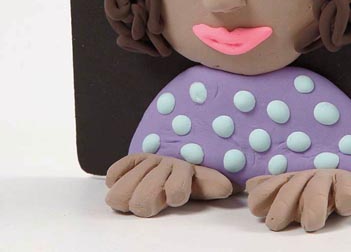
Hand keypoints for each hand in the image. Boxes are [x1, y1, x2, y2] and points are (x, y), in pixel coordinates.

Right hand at [105, 153, 232, 216]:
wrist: (178, 155)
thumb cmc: (190, 177)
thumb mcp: (201, 183)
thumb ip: (209, 186)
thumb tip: (227, 188)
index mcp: (184, 169)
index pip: (176, 191)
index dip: (174, 195)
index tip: (175, 196)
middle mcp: (164, 162)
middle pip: (141, 201)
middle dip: (146, 205)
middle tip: (154, 199)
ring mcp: (147, 160)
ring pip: (120, 194)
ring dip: (129, 197)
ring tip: (141, 193)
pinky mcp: (131, 158)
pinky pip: (114, 172)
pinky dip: (117, 180)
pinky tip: (130, 183)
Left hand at [246, 168, 350, 231]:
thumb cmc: (318, 191)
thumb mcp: (293, 191)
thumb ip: (271, 190)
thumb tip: (248, 187)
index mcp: (292, 180)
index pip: (272, 187)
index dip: (264, 198)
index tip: (264, 216)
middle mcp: (308, 177)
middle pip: (292, 188)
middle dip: (282, 205)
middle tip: (277, 224)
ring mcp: (330, 178)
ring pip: (317, 188)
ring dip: (313, 205)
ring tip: (311, 223)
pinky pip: (348, 192)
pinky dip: (346, 199)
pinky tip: (343, 207)